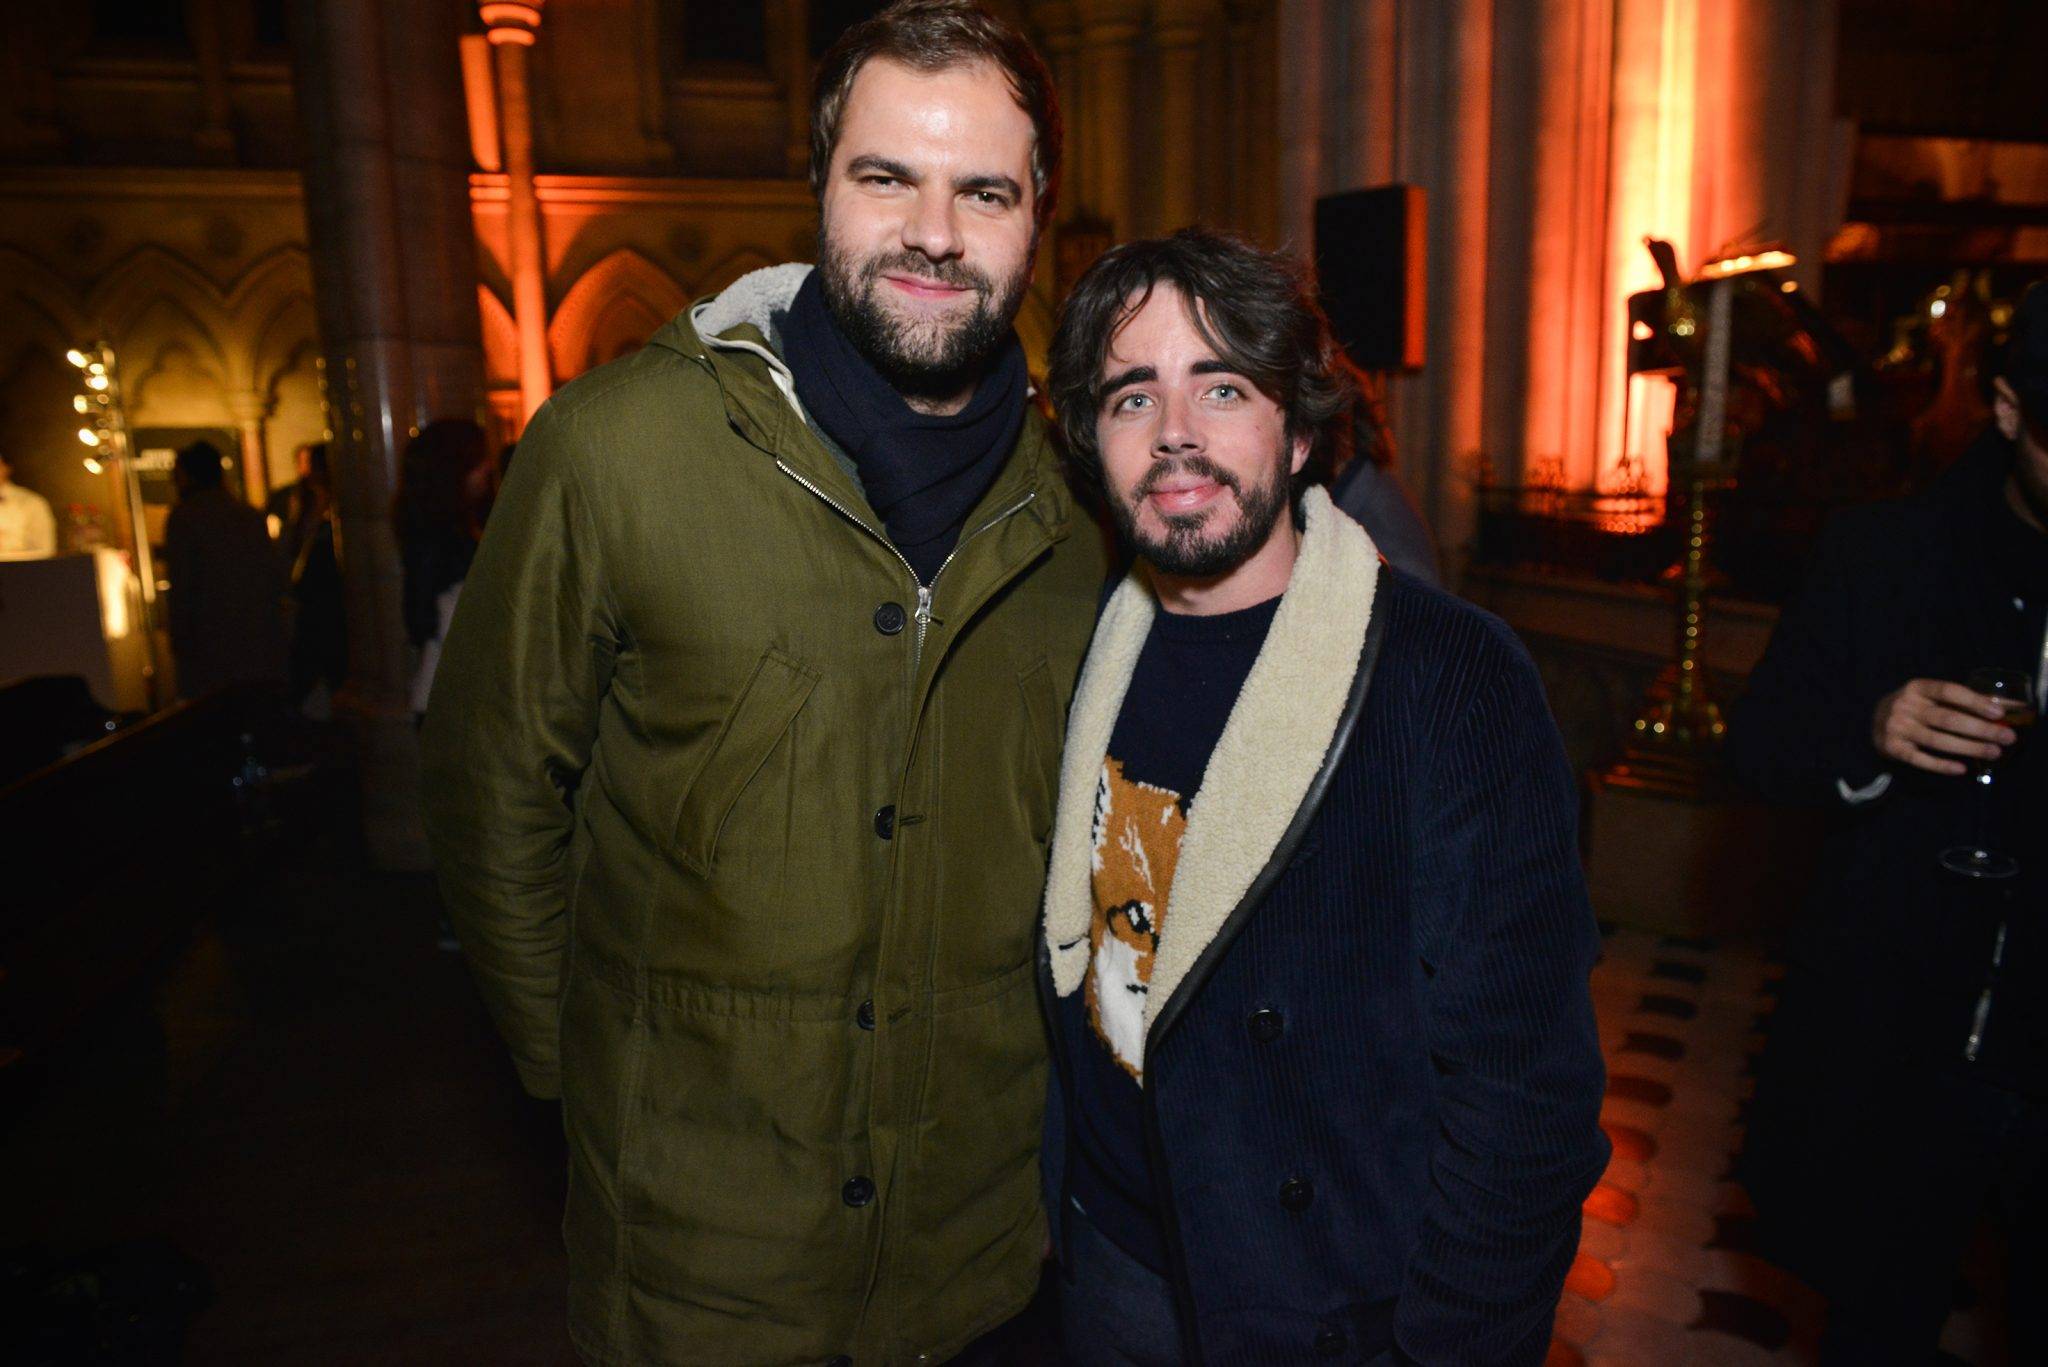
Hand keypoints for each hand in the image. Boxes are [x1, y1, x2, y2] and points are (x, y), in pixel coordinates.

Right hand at [1871, 679, 2019, 775]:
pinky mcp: (1892, 749)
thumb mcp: (1930, 697)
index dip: (1974, 701)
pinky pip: (1920, 759)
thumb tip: (2007, 707)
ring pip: (1937, 741)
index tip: (1998, 713)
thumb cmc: (1914, 707)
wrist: (1873, 720)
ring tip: (1994, 753)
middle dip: (1980, 729)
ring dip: (1969, 748)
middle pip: (1947, 719)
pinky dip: (1942, 765)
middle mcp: (1904, 706)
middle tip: (2007, 738)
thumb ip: (1961, 700)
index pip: (1949, 691)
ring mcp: (1896, 728)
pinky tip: (1962, 769)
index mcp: (1916, 688)